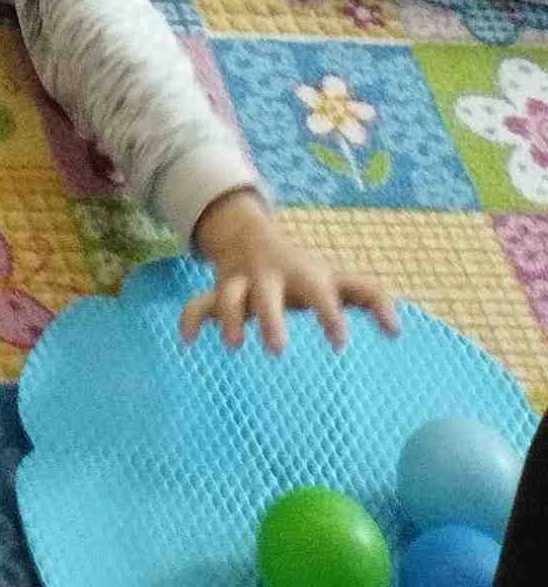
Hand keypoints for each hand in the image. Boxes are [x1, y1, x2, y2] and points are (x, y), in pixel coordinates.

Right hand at [182, 189, 399, 355]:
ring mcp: (240, 281)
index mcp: (301, 275)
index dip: (328, 315)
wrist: (250, 236)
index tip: (340, 344)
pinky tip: (188, 341)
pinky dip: (191, 318)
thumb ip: (371, 297)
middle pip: (266, 293)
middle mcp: (268, 276)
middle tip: (277, 349)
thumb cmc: (305, 271)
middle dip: (269, 318)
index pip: (318, 292)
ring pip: (227, 294)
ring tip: (234, 346)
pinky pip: (198, 302)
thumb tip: (397, 330)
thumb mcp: (338, 278)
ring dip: (228, 316)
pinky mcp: (217, 290)